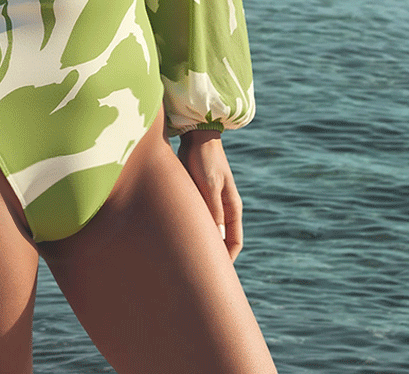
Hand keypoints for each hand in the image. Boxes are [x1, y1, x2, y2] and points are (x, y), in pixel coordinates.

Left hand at [177, 130, 243, 260]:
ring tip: (182, 254)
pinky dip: (189, 226)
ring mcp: (210, 200)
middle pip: (220, 238)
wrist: (195, 134)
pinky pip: (194, 216)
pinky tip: (173, 232)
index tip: (214, 274)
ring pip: (205, 228)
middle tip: (194, 268)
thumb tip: (216, 239)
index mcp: (232, 207)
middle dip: (210, 253)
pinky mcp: (196, 194)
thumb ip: (213, 210)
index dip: (226, 260)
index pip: (234, 242)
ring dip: (197, 239)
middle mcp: (223, 207)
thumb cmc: (204, 158)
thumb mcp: (209, 185)